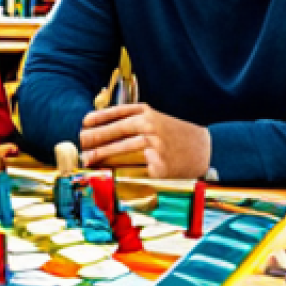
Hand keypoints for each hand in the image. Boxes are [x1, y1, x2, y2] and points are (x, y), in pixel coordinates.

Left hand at [79, 103, 209, 179]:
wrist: (204, 149)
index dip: (98, 118)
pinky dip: (119, 171)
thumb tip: (100, 126)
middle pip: (117, 131)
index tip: (84, 123)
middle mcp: (151, 127)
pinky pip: (134, 169)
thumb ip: (132, 118)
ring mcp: (155, 147)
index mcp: (148, 113)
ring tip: (88, 159)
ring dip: (102, 155)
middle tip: (81, 143)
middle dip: (96, 137)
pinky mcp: (159, 167)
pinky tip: (107, 172)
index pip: (117, 113)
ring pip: (122, 150)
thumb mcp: (155, 118)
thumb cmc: (174, 134)